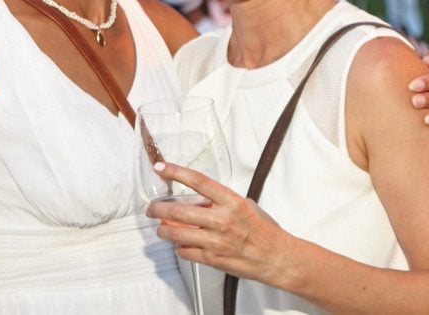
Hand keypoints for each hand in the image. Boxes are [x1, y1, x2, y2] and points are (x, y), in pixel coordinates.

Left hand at [145, 162, 296, 286]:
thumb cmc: (263, 230)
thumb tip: (199, 199)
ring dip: (163, 230)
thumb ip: (221, 201)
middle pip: (178, 210)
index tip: (162, 168)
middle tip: (151, 208)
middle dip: (158, 208)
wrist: (276, 257)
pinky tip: (180, 244)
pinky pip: (185, 251)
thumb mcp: (245, 205)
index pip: (198, 181)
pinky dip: (178, 247)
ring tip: (161, 228)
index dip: (176, 172)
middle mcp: (222, 220)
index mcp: (231, 202)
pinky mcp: (212, 259)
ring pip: (176, 233)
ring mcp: (215, 241)